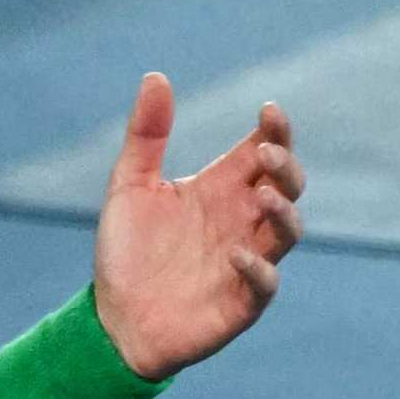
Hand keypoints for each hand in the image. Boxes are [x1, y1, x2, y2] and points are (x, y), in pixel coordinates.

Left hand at [90, 73, 305, 378]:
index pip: (264, 150)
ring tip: (263, 196)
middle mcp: (242, 220)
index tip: (269, 110)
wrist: (112, 321)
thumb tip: (155, 76)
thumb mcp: (129, 187)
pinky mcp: (240, 302)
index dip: (276, 130)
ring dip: (283, 211)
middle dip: (285, 167)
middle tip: (264, 155)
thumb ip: (146, 136)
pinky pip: (264, 284)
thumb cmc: (126, 254)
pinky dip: (257, 269)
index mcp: (223, 188)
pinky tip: (234, 256)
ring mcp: (247, 260)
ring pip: (288, 230)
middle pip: (287, 185)